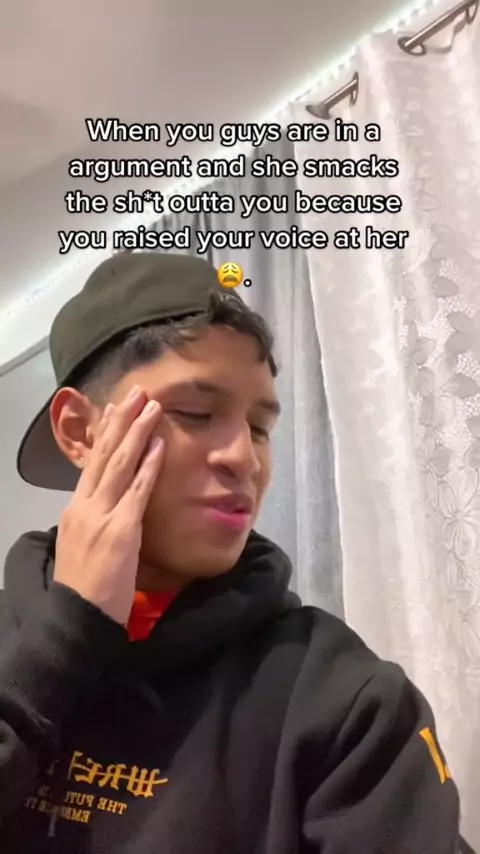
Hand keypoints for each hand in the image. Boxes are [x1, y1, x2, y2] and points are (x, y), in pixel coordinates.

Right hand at [54, 387, 163, 624]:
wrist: (78, 617)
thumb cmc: (84, 589)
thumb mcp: (82, 546)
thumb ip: (94, 522)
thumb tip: (106, 505)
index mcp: (75, 510)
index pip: (93, 463)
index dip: (106, 434)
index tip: (117, 409)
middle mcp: (85, 506)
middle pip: (105, 455)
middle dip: (122, 421)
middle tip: (137, 393)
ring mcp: (102, 515)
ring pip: (120, 464)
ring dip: (137, 432)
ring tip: (151, 406)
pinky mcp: (121, 529)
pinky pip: (138, 490)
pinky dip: (149, 465)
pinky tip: (159, 445)